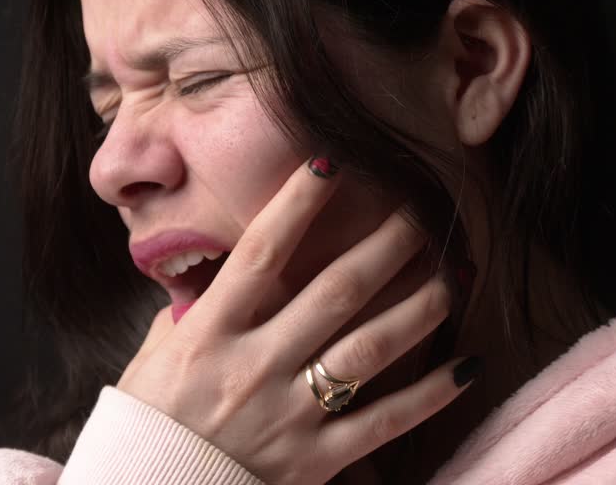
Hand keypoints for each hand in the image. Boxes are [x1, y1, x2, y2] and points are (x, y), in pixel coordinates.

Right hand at [116, 157, 476, 483]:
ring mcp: (288, 414)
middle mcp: (253, 366)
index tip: (331, 161)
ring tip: (455, 273)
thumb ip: (192, 312)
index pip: (261, 253)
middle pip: (335, 291)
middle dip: (385, 245)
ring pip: (370, 348)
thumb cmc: (149, 426)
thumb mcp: (154, 358)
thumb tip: (219, 270)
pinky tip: (466, 365)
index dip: (297, 203)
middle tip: (421, 211)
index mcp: (210, 333)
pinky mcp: (315, 461)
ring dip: (420, 305)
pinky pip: (385, 421)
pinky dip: (431, 394)